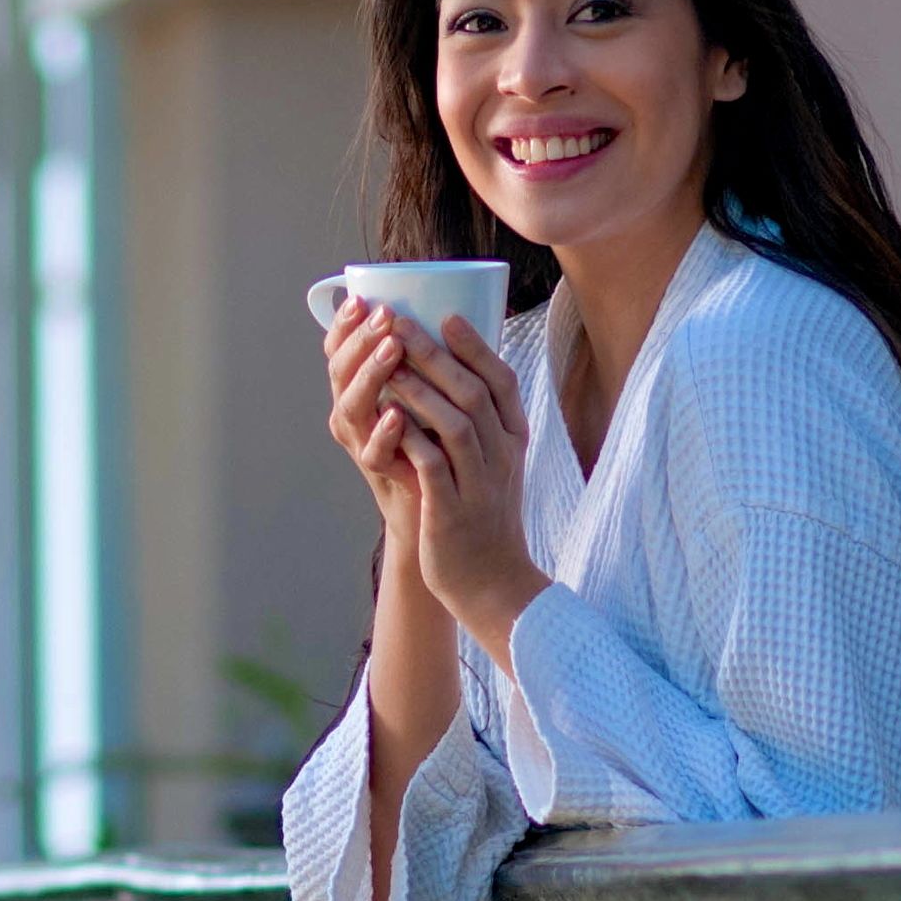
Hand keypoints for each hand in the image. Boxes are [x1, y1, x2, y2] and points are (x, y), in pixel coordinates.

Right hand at [322, 297, 430, 557]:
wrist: (443, 506)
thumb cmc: (437, 441)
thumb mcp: (429, 393)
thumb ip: (431, 361)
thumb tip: (456, 307)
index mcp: (361, 388)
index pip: (340, 348)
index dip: (345, 324)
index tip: (362, 297)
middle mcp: (353, 413)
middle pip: (340, 371)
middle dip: (361, 339)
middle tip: (385, 316)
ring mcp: (363, 444)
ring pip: (352, 406)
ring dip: (372, 375)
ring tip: (394, 348)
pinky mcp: (382, 474)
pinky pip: (374, 452)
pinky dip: (386, 432)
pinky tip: (397, 413)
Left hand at [377, 311, 547, 662]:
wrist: (492, 583)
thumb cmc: (482, 517)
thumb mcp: (493, 465)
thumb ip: (478, 424)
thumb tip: (448, 375)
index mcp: (514, 441)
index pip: (503, 383)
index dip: (475, 347)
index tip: (447, 316)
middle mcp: (502, 458)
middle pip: (474, 394)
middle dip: (436, 355)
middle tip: (401, 325)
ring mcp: (479, 485)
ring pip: (455, 424)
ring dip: (420, 389)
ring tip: (389, 363)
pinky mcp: (452, 513)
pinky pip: (432, 466)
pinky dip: (410, 438)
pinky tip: (386, 417)